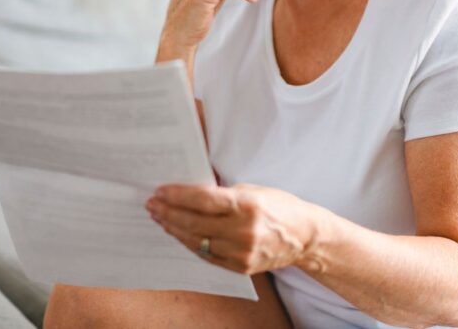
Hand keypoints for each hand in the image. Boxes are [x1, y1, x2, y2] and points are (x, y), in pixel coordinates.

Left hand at [145, 183, 321, 275]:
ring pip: (196, 241)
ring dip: (174, 228)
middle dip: (169, 212)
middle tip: (152, 204)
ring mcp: (241, 252)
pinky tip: (178, 232)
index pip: (202, 200)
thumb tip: (189, 193)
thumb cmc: (279, 206)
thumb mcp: (253, 190)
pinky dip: (190, 243)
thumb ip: (223, 194)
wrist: (304, 236)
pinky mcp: (240, 267)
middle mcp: (243, 231)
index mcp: (247, 206)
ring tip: (160, 217)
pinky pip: (206, 255)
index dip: (177, 196)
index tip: (160, 191)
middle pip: (194, 222)